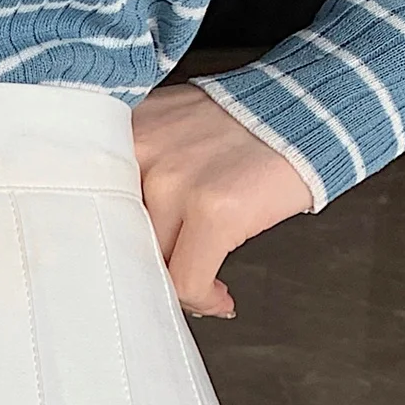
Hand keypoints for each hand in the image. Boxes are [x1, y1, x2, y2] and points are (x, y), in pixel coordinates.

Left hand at [130, 82, 313, 318]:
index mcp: (125, 134)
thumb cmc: (245, 123)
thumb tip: (124, 238)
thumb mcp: (172, 130)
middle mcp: (142, 154)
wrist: (308, 105)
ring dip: (180, 287)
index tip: (138, 266)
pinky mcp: (212, 209)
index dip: (116, 250)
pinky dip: (204, 299)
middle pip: (120, 244)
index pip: (96, 212)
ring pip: (153, 266)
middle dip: (146, 272)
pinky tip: (219, 297)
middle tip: (168, 283)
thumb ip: (140, 172)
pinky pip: (189, 281)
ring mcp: (173, 183)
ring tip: (203, 288)